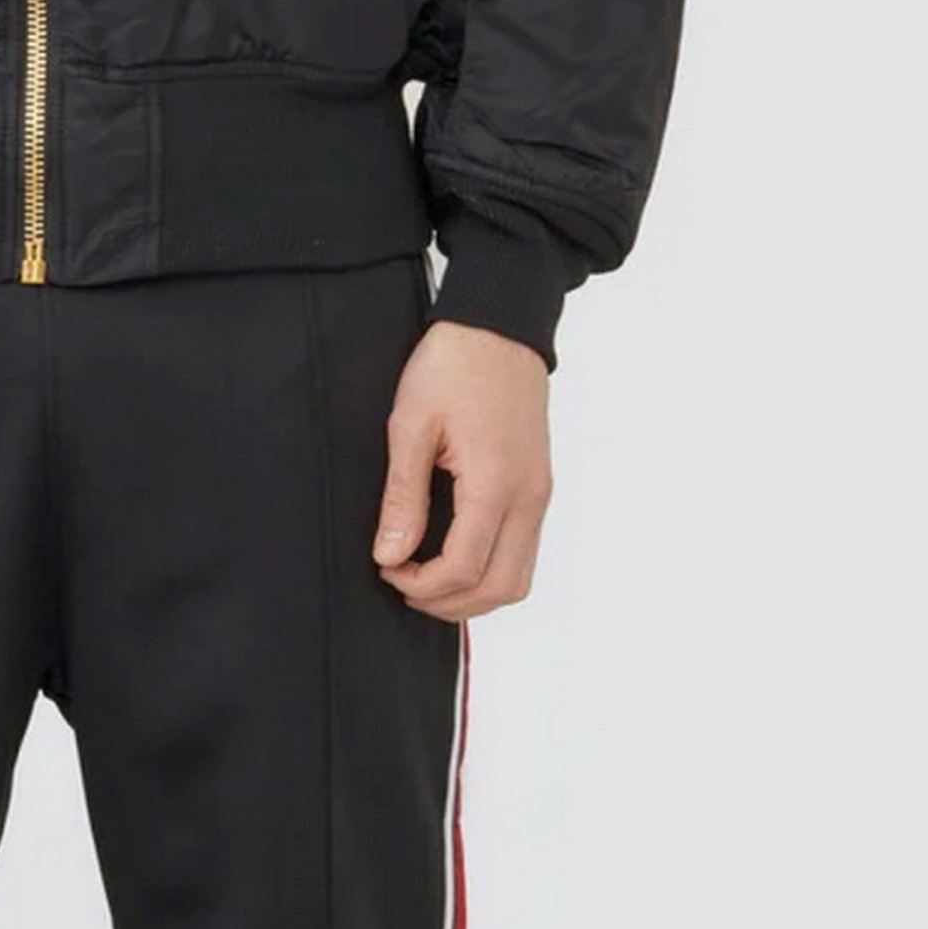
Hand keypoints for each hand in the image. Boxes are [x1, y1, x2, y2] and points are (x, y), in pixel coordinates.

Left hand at [372, 321, 552, 619]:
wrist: (498, 325)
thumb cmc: (452, 365)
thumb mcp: (411, 424)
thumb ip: (403, 495)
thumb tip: (390, 554)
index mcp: (495, 484)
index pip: (464, 568)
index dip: (423, 585)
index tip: (387, 569)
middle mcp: (529, 497)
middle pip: (501, 588)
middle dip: (450, 603)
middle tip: (405, 586)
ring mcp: (540, 492)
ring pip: (520, 577)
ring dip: (476, 592)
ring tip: (429, 579)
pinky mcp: (540, 484)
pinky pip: (525, 549)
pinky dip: (493, 568)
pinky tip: (458, 554)